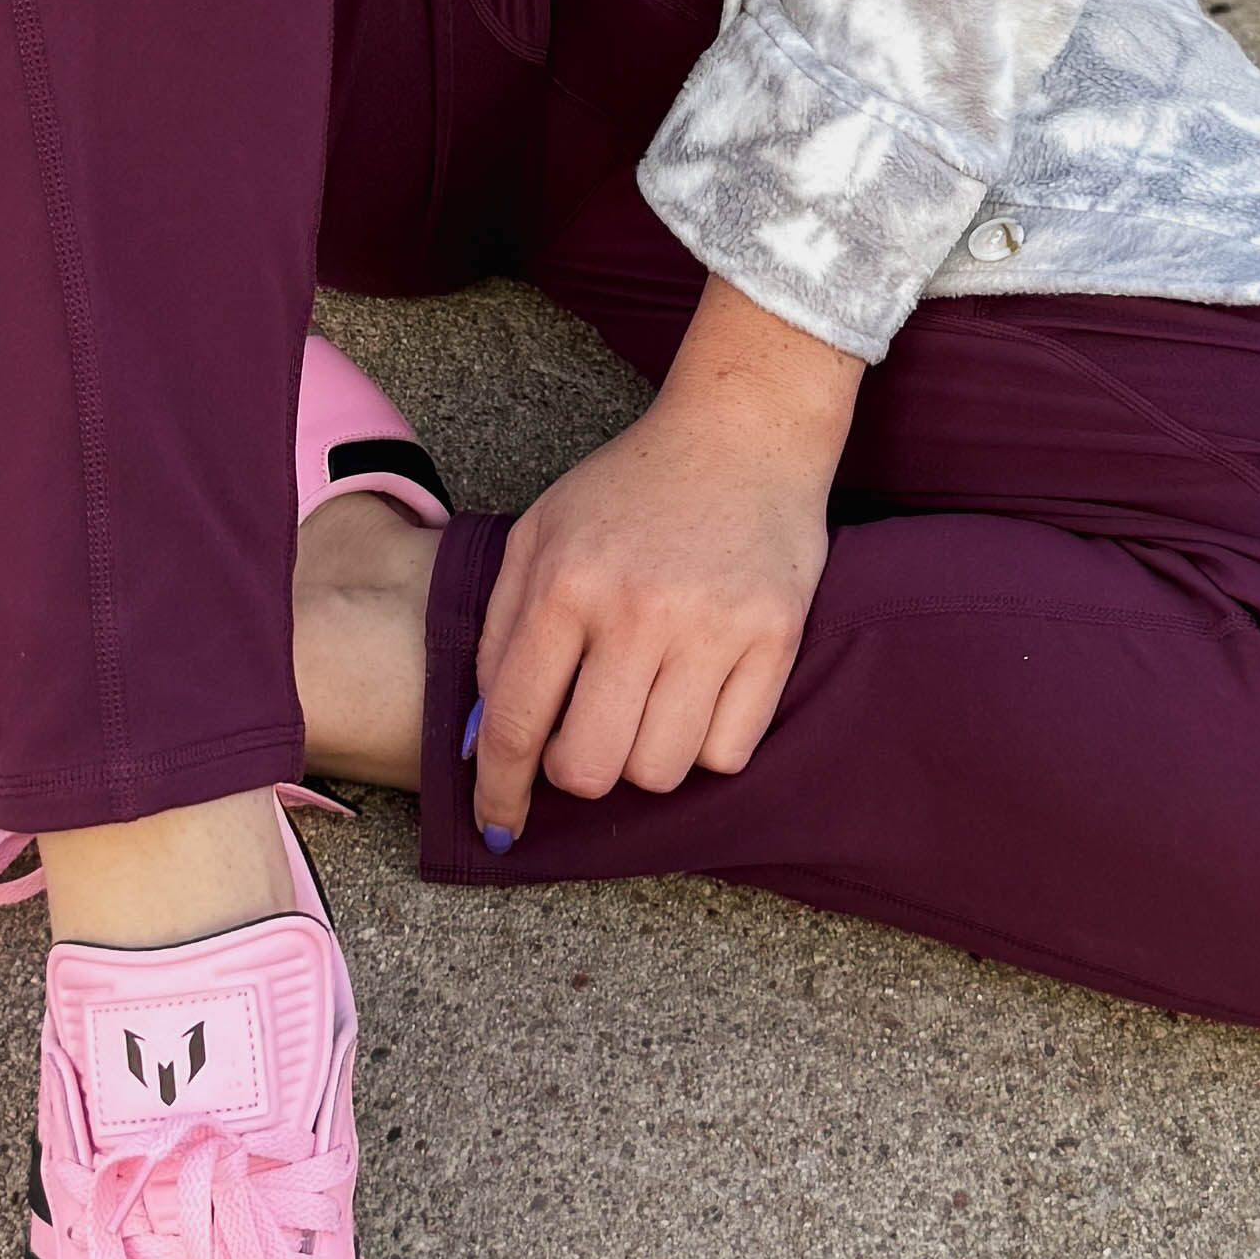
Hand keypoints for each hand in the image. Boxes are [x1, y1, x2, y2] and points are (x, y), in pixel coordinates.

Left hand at [470, 281, 863, 836]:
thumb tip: (484, 742)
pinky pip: (729, 752)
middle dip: (578, 772)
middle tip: (586, 735)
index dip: (501, 789)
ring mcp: (713, 627)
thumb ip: (501, 635)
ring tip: (646, 706)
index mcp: (565, 583)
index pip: (518, 722)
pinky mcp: (775, 637)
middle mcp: (638, 610)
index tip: (498, 827)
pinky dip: (707, 744)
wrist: (742, 432)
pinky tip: (698, 696)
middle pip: (592, 767)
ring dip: (644, 758)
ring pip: (663, 771)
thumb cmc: (630, 490)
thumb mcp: (539, 536)